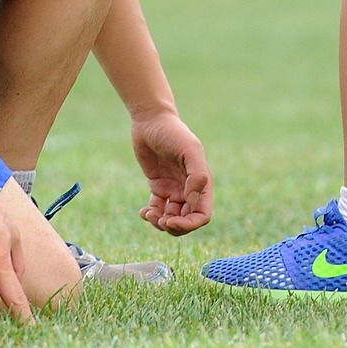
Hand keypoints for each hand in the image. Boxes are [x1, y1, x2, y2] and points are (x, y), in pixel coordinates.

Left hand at [131, 112, 212, 234]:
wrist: (151, 121)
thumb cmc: (173, 133)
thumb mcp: (189, 150)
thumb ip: (197, 175)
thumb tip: (193, 201)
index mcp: (202, 182)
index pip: (202, 215)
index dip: (189, 224)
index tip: (172, 221)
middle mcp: (190, 188)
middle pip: (187, 221)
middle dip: (175, 227)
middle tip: (160, 221)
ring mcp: (174, 188)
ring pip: (172, 218)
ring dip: (161, 223)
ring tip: (149, 215)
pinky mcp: (158, 186)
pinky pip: (157, 209)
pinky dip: (151, 215)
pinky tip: (143, 212)